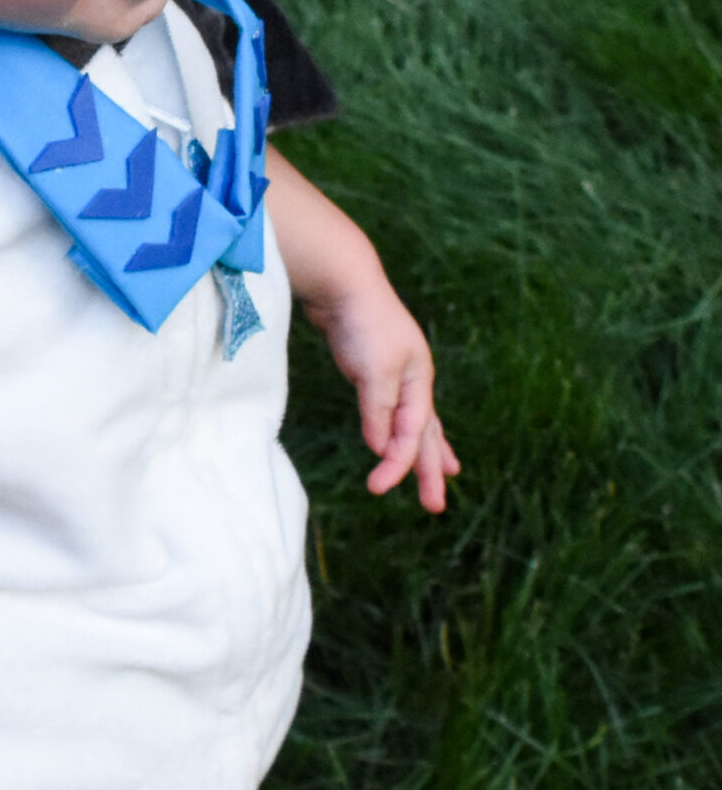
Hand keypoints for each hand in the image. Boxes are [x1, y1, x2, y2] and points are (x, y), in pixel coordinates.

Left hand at [307, 273, 460, 513]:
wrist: (344, 283)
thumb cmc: (362, 323)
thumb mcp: (374, 370)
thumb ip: (379, 411)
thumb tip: (383, 448)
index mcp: (419, 381)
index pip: (413, 434)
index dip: (398, 464)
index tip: (377, 488)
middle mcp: (415, 381)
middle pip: (428, 434)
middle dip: (432, 470)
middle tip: (435, 506)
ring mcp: (398, 375)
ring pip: (417, 423)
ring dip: (428, 451)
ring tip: (445, 471)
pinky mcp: (377, 371)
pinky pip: (395, 411)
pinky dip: (399, 430)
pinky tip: (396, 436)